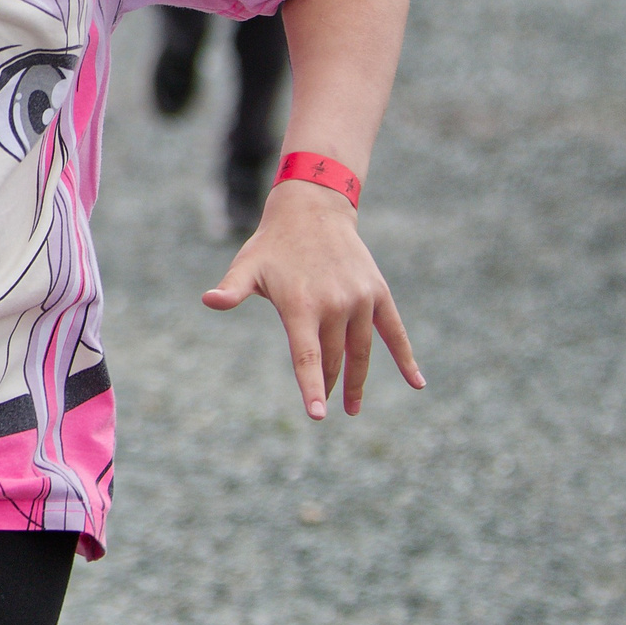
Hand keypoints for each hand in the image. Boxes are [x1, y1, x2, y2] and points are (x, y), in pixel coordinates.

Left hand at [203, 181, 421, 419]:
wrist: (313, 209)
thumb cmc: (273, 245)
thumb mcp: (247, 265)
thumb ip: (232, 289)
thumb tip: (209, 301)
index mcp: (301, 304)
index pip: (307, 356)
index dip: (312, 387)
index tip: (318, 415)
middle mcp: (334, 304)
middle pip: (333, 357)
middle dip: (328, 383)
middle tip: (325, 404)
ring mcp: (360, 299)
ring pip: (360, 351)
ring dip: (357, 380)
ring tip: (353, 406)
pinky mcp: (378, 292)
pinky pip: (394, 331)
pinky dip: (406, 358)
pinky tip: (416, 383)